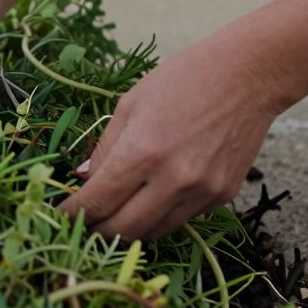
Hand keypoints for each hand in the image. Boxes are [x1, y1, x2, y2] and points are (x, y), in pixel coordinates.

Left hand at [59, 34, 290, 239]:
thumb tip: (83, 180)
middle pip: (124, 230)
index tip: (59, 216)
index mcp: (143, 152)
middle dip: (97, 232)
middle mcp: (173, 180)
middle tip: (82, 225)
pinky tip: (150, 200)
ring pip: (154, 232)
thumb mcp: (129, 105)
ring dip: (128, 230)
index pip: (98, 201)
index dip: (73, 214)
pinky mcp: (223, 196)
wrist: (248, 76)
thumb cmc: (182, 80)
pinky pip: (182, 219)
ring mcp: (202, 192)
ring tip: (112, 217)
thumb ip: (105, 147)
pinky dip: (160, 217)